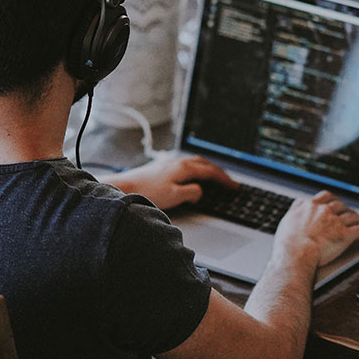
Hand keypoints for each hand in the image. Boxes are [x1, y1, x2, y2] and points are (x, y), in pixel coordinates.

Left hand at [105, 154, 237, 208]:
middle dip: (218, 172)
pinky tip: (191, 174)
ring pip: (194, 162)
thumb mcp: (175, 196)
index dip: (224, 179)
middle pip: (204, 163)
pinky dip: (195, 168)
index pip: (210, 171)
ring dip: (207, 168)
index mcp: (184, 168)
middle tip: (228, 181)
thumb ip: (192, 193)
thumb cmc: (147, 192)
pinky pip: (185, 164)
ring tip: (213, 177)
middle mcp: (177, 162)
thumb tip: (200, 191)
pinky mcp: (161, 166)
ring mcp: (168, 162)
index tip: (234, 186)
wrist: (124, 187)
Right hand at [275, 191, 358, 268]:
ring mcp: (335, 221)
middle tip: (352, 213)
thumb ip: (295, 211)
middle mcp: (323, 210)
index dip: (332, 200)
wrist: (296, 253)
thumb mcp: (287, 221)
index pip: (324, 197)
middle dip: (348, 209)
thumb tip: (297, 206)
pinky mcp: (345, 234)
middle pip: (340, 205)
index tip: (335, 202)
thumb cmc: (288, 243)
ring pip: (353, 216)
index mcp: (309, 206)